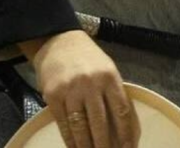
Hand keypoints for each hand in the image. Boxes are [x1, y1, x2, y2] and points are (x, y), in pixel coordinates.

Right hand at [19, 30, 140, 147]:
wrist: (58, 42)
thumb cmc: (89, 59)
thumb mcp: (108, 70)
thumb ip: (114, 94)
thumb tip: (123, 126)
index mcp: (110, 77)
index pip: (121, 111)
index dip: (126, 133)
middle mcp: (91, 84)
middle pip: (100, 122)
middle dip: (105, 145)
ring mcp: (70, 90)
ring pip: (80, 126)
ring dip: (86, 146)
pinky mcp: (53, 96)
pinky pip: (63, 123)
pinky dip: (70, 140)